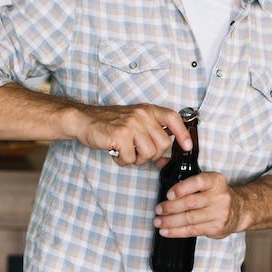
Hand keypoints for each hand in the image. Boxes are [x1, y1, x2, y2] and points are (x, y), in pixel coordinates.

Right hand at [72, 103, 192, 165]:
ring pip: (149, 154)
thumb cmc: (109, 123)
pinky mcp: (121, 135)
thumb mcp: (134, 120)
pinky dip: (122, 161)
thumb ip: (151, 131)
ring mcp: (132, 124)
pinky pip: (131, 159)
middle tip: (137, 152)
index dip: (182, 134)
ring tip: (125, 151)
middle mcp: (142, 115)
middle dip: (152, 155)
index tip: (187, 147)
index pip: (172, 118)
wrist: (84, 120)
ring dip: (136, 159)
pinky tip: (115, 152)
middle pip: (162, 144)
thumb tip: (168, 153)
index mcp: (147, 110)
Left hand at [152, 173, 271, 236]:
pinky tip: (166, 231)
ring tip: (158, 222)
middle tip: (158, 209)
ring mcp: (219, 214)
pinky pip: (193, 231)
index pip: (198, 182)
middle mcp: (220, 196)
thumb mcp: (205, 178)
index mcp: (216, 180)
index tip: (168, 194)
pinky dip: (177, 232)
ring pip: (190, 219)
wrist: (239, 210)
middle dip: (170, 208)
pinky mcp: (217, 228)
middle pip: (191, 203)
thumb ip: (181, 170)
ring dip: (170, 222)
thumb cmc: (215, 192)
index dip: (181, 188)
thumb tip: (160, 161)